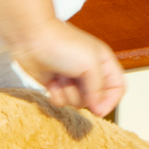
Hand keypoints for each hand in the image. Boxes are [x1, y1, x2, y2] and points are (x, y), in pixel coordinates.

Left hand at [9, 18, 124, 116]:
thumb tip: (99, 110)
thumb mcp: (90, 64)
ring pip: (78, 103)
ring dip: (68, 94)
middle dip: (84, 96)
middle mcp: (89, 72)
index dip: (111, 101)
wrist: (31, 38)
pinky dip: (56, 95)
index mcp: (103, 62)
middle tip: (74, 81)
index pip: (118, 88)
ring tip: (60, 77)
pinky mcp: (55, 84)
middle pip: (96, 100)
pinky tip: (51, 82)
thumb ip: (99, 89)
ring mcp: (71, 78)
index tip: (99, 108)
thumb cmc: (62, 45)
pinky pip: (62, 102)